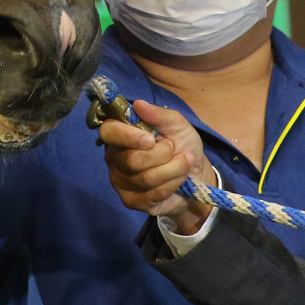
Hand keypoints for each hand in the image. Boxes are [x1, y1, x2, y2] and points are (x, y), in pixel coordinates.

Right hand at [100, 98, 212, 235]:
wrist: (195, 174)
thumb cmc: (182, 144)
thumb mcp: (177, 125)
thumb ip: (159, 114)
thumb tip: (138, 104)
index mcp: (120, 134)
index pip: (109, 132)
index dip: (127, 136)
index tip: (150, 139)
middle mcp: (114, 158)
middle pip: (133, 160)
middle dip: (163, 155)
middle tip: (173, 150)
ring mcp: (120, 182)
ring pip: (146, 178)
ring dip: (173, 169)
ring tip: (183, 163)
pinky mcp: (131, 201)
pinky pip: (153, 194)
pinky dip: (172, 184)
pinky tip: (178, 180)